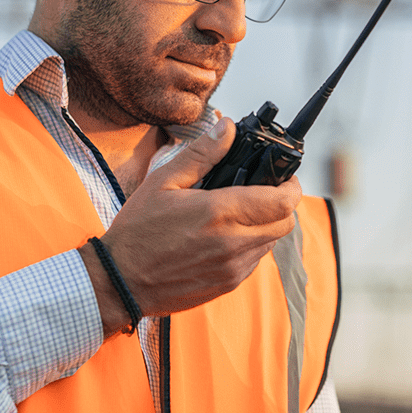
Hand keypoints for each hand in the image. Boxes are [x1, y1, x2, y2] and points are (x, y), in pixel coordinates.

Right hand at [79, 118, 301, 332]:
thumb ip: (201, 154)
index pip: (282, 201)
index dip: (291, 186)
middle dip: (281, 205)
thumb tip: (228, 128)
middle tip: (263, 193)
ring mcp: (233, 268)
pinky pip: (254, 261)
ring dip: (265, 226)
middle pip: (285, 223)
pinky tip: (225, 237)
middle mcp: (233, 243)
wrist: (120, 282)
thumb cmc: (137, 231)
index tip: (284, 178)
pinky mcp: (228, 284)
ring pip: (272, 242)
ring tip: (239, 214)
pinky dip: (250, 246)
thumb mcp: (163, 182)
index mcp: (219, 212)